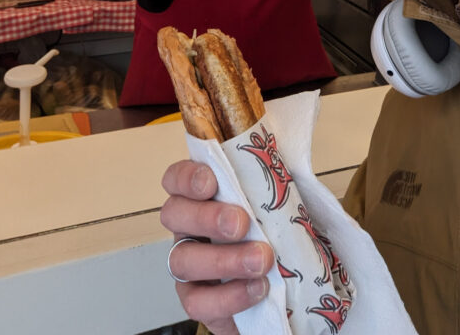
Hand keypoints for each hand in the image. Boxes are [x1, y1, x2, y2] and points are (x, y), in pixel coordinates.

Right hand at [160, 160, 273, 334]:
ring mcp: (188, 265)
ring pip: (182, 260)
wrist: (285, 281)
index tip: (211, 181)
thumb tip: (283, 156)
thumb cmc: (273, 230)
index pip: (176, 178)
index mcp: (199, 196)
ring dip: (223, 260)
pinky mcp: (197, 300)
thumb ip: (269, 179)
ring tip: (261, 260)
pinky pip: (197, 302)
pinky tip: (257, 287)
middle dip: (207, 217)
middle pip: (174, 215)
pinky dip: (228, 296)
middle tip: (241, 223)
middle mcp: (187, 228)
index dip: (187, 177)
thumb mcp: (274, 200)